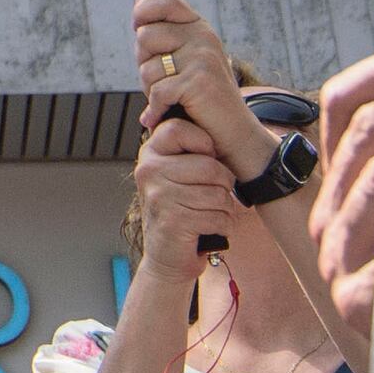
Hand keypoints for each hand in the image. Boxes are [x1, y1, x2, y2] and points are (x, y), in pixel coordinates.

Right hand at [128, 110, 238, 256]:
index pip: (181, 128)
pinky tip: (208, 230)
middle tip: (213, 197)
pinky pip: (217, 217)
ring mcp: (158, 196)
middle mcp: (148, 171)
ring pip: (217, 194)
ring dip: (224, 209)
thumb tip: (210, 115)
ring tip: (210, 214)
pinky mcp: (172, 221)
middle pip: (209, 166)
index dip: (205, 145)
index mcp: (150, 153)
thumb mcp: (178, 174)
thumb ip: (189, 150)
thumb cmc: (182, 210)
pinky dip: (222, 226)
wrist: (167, 257)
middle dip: (223, 186)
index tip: (205, 161)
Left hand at [130, 0, 261, 163]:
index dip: (144, 11)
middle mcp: (203, 37)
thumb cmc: (202, 100)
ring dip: (151, 91)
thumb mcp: (185, 60)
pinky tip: (163, 115)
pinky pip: (157, 93)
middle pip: (145, 36)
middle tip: (165, 83)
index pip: (166, 2)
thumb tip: (137, 1)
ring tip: (172, 100)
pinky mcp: (199, 82)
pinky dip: (156, 110)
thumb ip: (162, 35)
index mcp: (199, 28)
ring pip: (147, 69)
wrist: (233, 134)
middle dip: (145, 64)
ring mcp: (202, 58)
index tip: (138, 26)